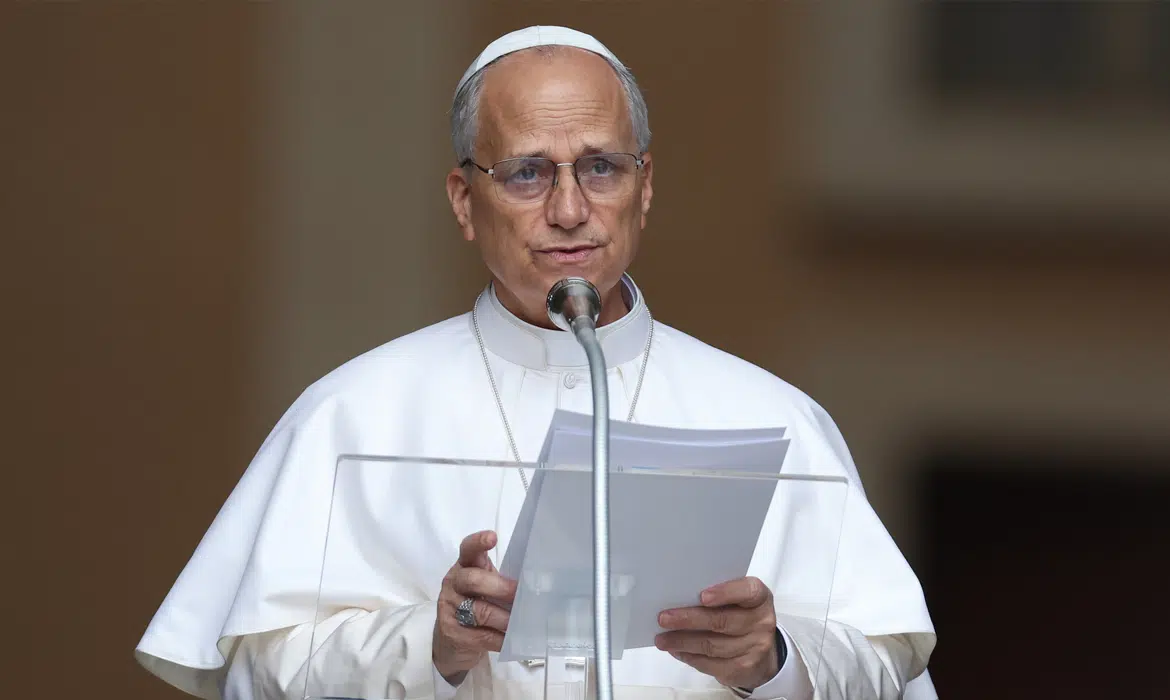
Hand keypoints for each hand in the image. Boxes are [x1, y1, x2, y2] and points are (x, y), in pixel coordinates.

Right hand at [432, 530, 517, 684]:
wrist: (452, 642)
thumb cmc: (478, 607)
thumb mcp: (487, 588)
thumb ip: (503, 580)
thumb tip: (536, 585)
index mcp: (465, 566)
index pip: (468, 549)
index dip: (478, 542)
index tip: (493, 537)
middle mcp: (454, 584)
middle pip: (473, 580)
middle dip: (500, 587)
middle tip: (518, 595)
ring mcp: (449, 609)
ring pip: (480, 611)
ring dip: (504, 618)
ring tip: (520, 623)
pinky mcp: (452, 633)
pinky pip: (481, 635)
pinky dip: (501, 638)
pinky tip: (511, 639)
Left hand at [655, 576, 779, 689]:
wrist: (762, 654)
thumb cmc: (741, 618)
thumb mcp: (737, 601)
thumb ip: (717, 596)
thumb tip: (678, 598)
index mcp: (759, 598)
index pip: (748, 591)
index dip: (725, 593)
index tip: (702, 596)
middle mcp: (761, 622)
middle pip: (722, 621)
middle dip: (689, 619)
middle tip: (664, 618)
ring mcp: (754, 648)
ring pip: (712, 645)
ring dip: (683, 641)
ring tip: (662, 639)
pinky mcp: (743, 669)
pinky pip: (711, 664)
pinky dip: (690, 657)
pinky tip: (676, 651)